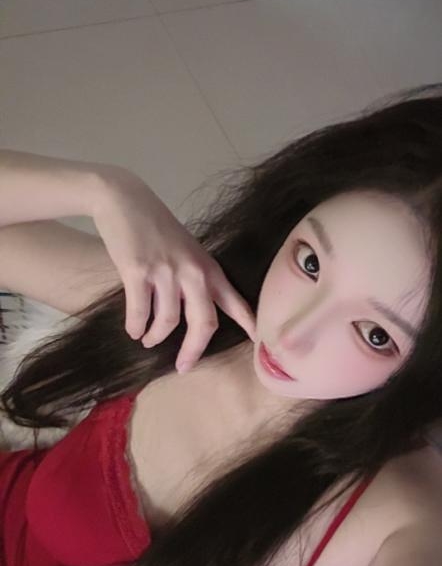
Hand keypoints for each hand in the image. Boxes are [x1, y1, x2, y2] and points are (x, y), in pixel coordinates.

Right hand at [92, 168, 256, 371]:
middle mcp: (193, 271)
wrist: (124, 199)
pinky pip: (140, 312)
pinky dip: (136, 327)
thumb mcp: (186, 249)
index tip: (257, 343)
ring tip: (147, 340)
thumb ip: (194, 276)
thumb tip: (193, 311)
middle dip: (193, 351)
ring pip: (168, 321)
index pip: (234, 301)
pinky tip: (133, 330)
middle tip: (183, 366)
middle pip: (204, 323)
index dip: (247, 324)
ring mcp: (166, 271)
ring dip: (155, 336)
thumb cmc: (155, 225)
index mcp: (208, 267)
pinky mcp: (139, 271)